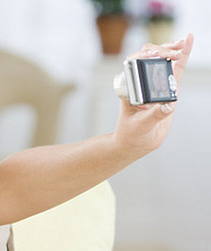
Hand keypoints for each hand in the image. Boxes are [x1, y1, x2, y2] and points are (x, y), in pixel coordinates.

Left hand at [114, 34, 193, 155]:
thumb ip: (154, 116)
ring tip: (181, 44)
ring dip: (172, 49)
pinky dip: (183, 54)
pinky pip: (176, 68)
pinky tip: (188, 40)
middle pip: (149, 58)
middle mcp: (142, 83)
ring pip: (163, 60)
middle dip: (160, 51)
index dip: (143, 57)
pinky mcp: (168, 88)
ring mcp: (155, 84)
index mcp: (130, 89)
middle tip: (171, 53)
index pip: (133, 66)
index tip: (153, 55)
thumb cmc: (132, 134)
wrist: (138, 142)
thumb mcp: (141, 126)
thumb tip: (168, 106)